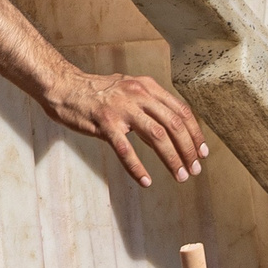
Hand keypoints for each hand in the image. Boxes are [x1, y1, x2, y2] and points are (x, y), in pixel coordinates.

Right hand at [43, 67, 209, 186]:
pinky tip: (145, 180)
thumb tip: (171, 128)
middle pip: (174, 125)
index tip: (202, 152)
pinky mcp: (104, 123)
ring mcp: (122, 109)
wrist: (64, 87)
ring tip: (180, 176)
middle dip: (188, 150)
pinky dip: (137, 167)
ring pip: (157, 136)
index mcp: (147, 87)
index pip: (181, 111)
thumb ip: (150, 105)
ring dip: (172, 159)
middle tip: (195, 169)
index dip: (195, 134)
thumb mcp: (129, 90)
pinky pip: (125, 149)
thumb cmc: (97, 93)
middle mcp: (138, 95)